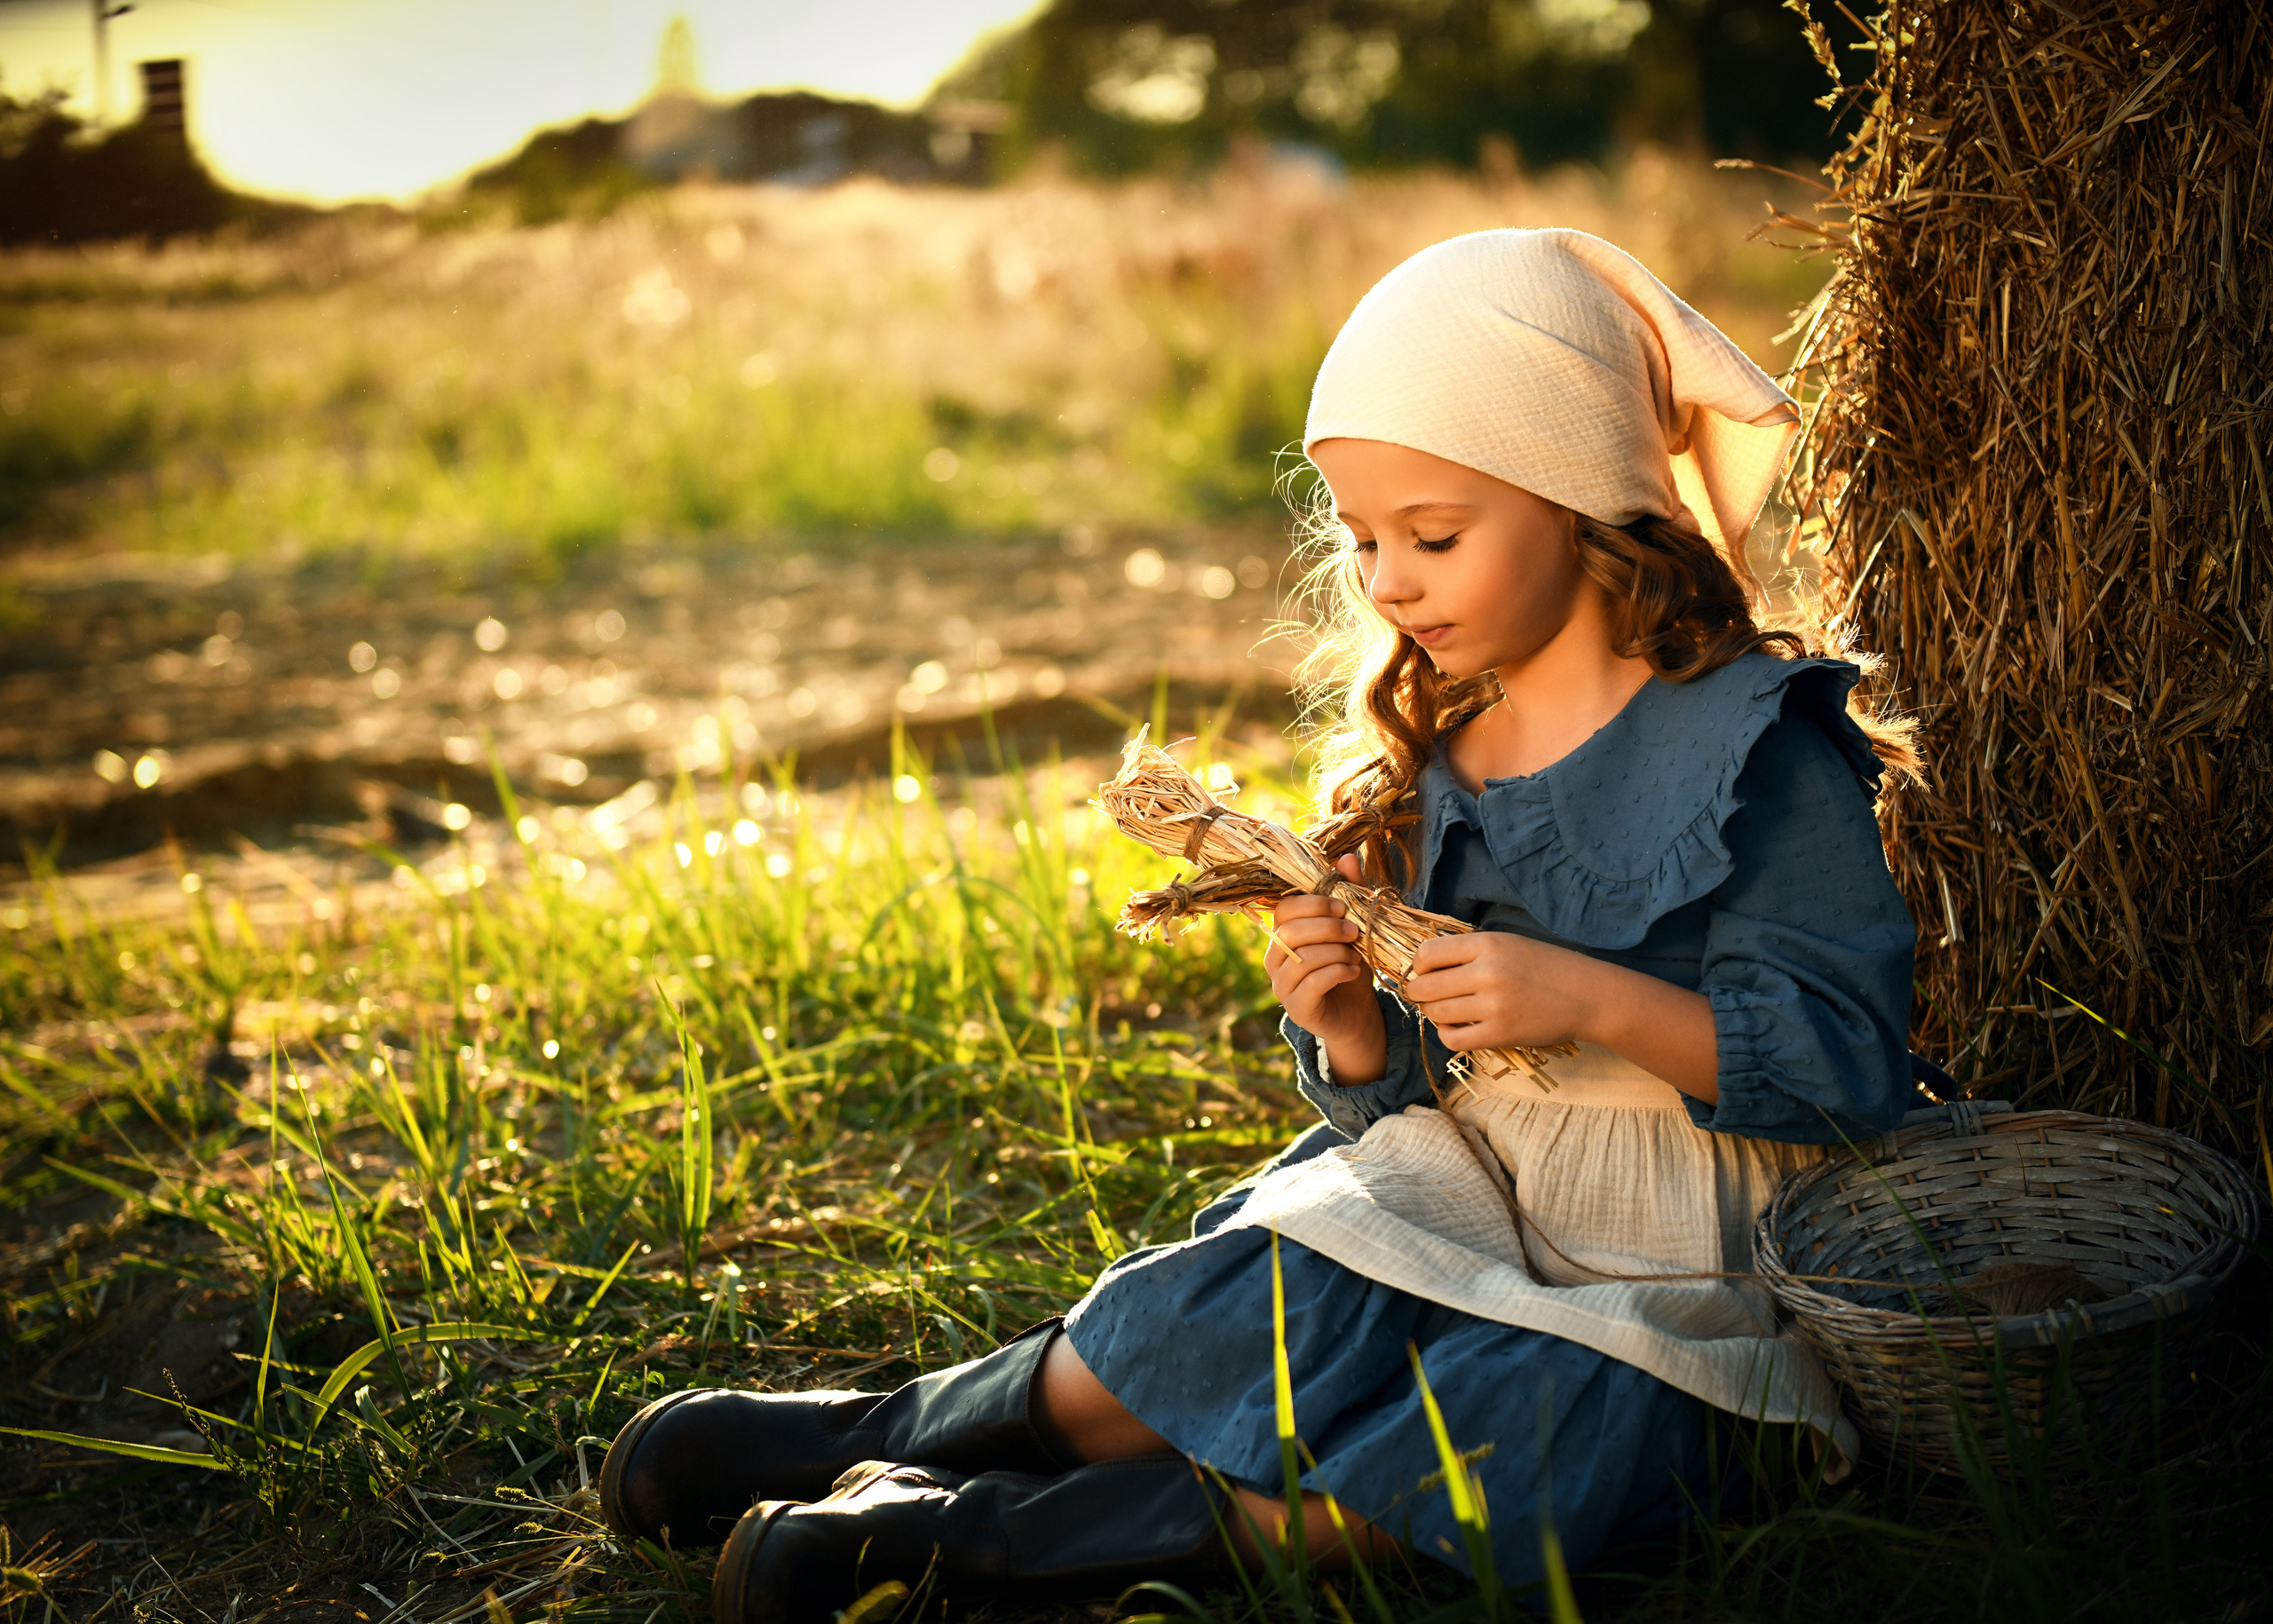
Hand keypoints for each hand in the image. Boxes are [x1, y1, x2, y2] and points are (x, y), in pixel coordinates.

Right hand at [1265, 855, 1386, 1082]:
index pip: (1284, 909)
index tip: (1344, 907)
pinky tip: (1352, 971)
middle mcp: (1275, 959)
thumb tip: (1346, 857)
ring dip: (1334, 951)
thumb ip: (1350, 894)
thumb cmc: (1350, 965)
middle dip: (1326, 927)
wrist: (1358, 1014)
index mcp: (1284, 934)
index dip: (1314, 904)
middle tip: (1354, 931)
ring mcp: (1282, 985)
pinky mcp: (1296, 1008)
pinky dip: (1336, 972)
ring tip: (1356, 954)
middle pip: (1289, 932)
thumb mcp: (1355, 927)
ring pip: (1301, 958)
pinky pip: (1310, 984)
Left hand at [1401, 931, 1591, 1053]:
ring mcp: (1493, 1005)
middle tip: (1428, 995)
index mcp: (1488, 944)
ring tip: (1447, 1009)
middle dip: (1419, 992)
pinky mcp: (1500, 1034)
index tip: (1426, 972)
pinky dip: (1447, 1034)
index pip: (1427, 953)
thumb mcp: (1508, 943)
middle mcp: (1487, 973)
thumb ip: (1469, 951)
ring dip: (1434, 1013)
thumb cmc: (1545, 967)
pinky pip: (1453, 1039)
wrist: (1586, 996)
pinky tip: (1457, 1027)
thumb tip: (1424, 965)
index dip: (1419, 965)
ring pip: (1436, 1013)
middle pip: (1425, 986)